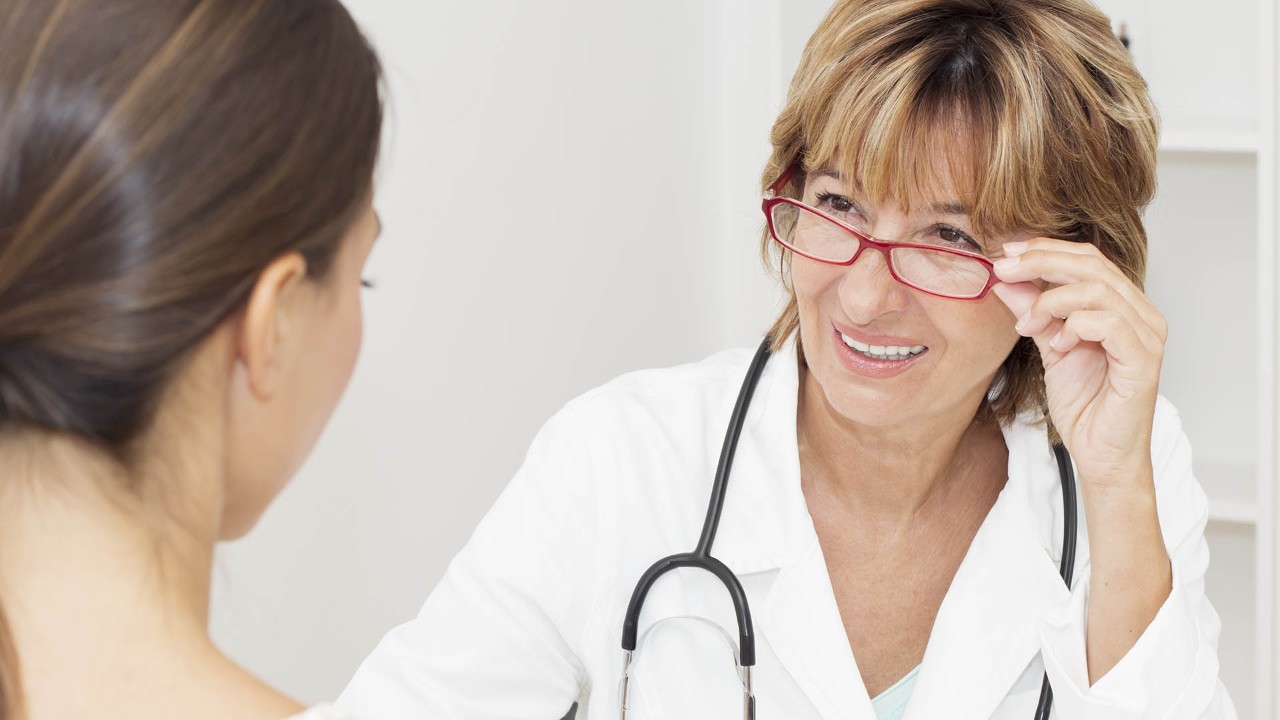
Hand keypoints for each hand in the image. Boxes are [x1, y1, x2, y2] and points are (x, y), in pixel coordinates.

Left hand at [990, 238, 1167, 488]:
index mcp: (1123, 306)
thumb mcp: (1049, 347)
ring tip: (1027, 324)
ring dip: (1050, 301)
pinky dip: (1074, 327)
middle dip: (1041, 263)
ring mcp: (1147, 336)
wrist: (1099, 454)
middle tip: (1003, 270)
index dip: (1046, 249)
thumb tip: (1005, 280)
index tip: (1006, 253)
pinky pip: (1108, 323)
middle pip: (1093, 265)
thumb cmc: (1084, 405)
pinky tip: (1056, 345)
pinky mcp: (1143, 360)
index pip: (1089, 258)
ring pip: (1097, 290)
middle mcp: (1142, 314)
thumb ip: (1034, 312)